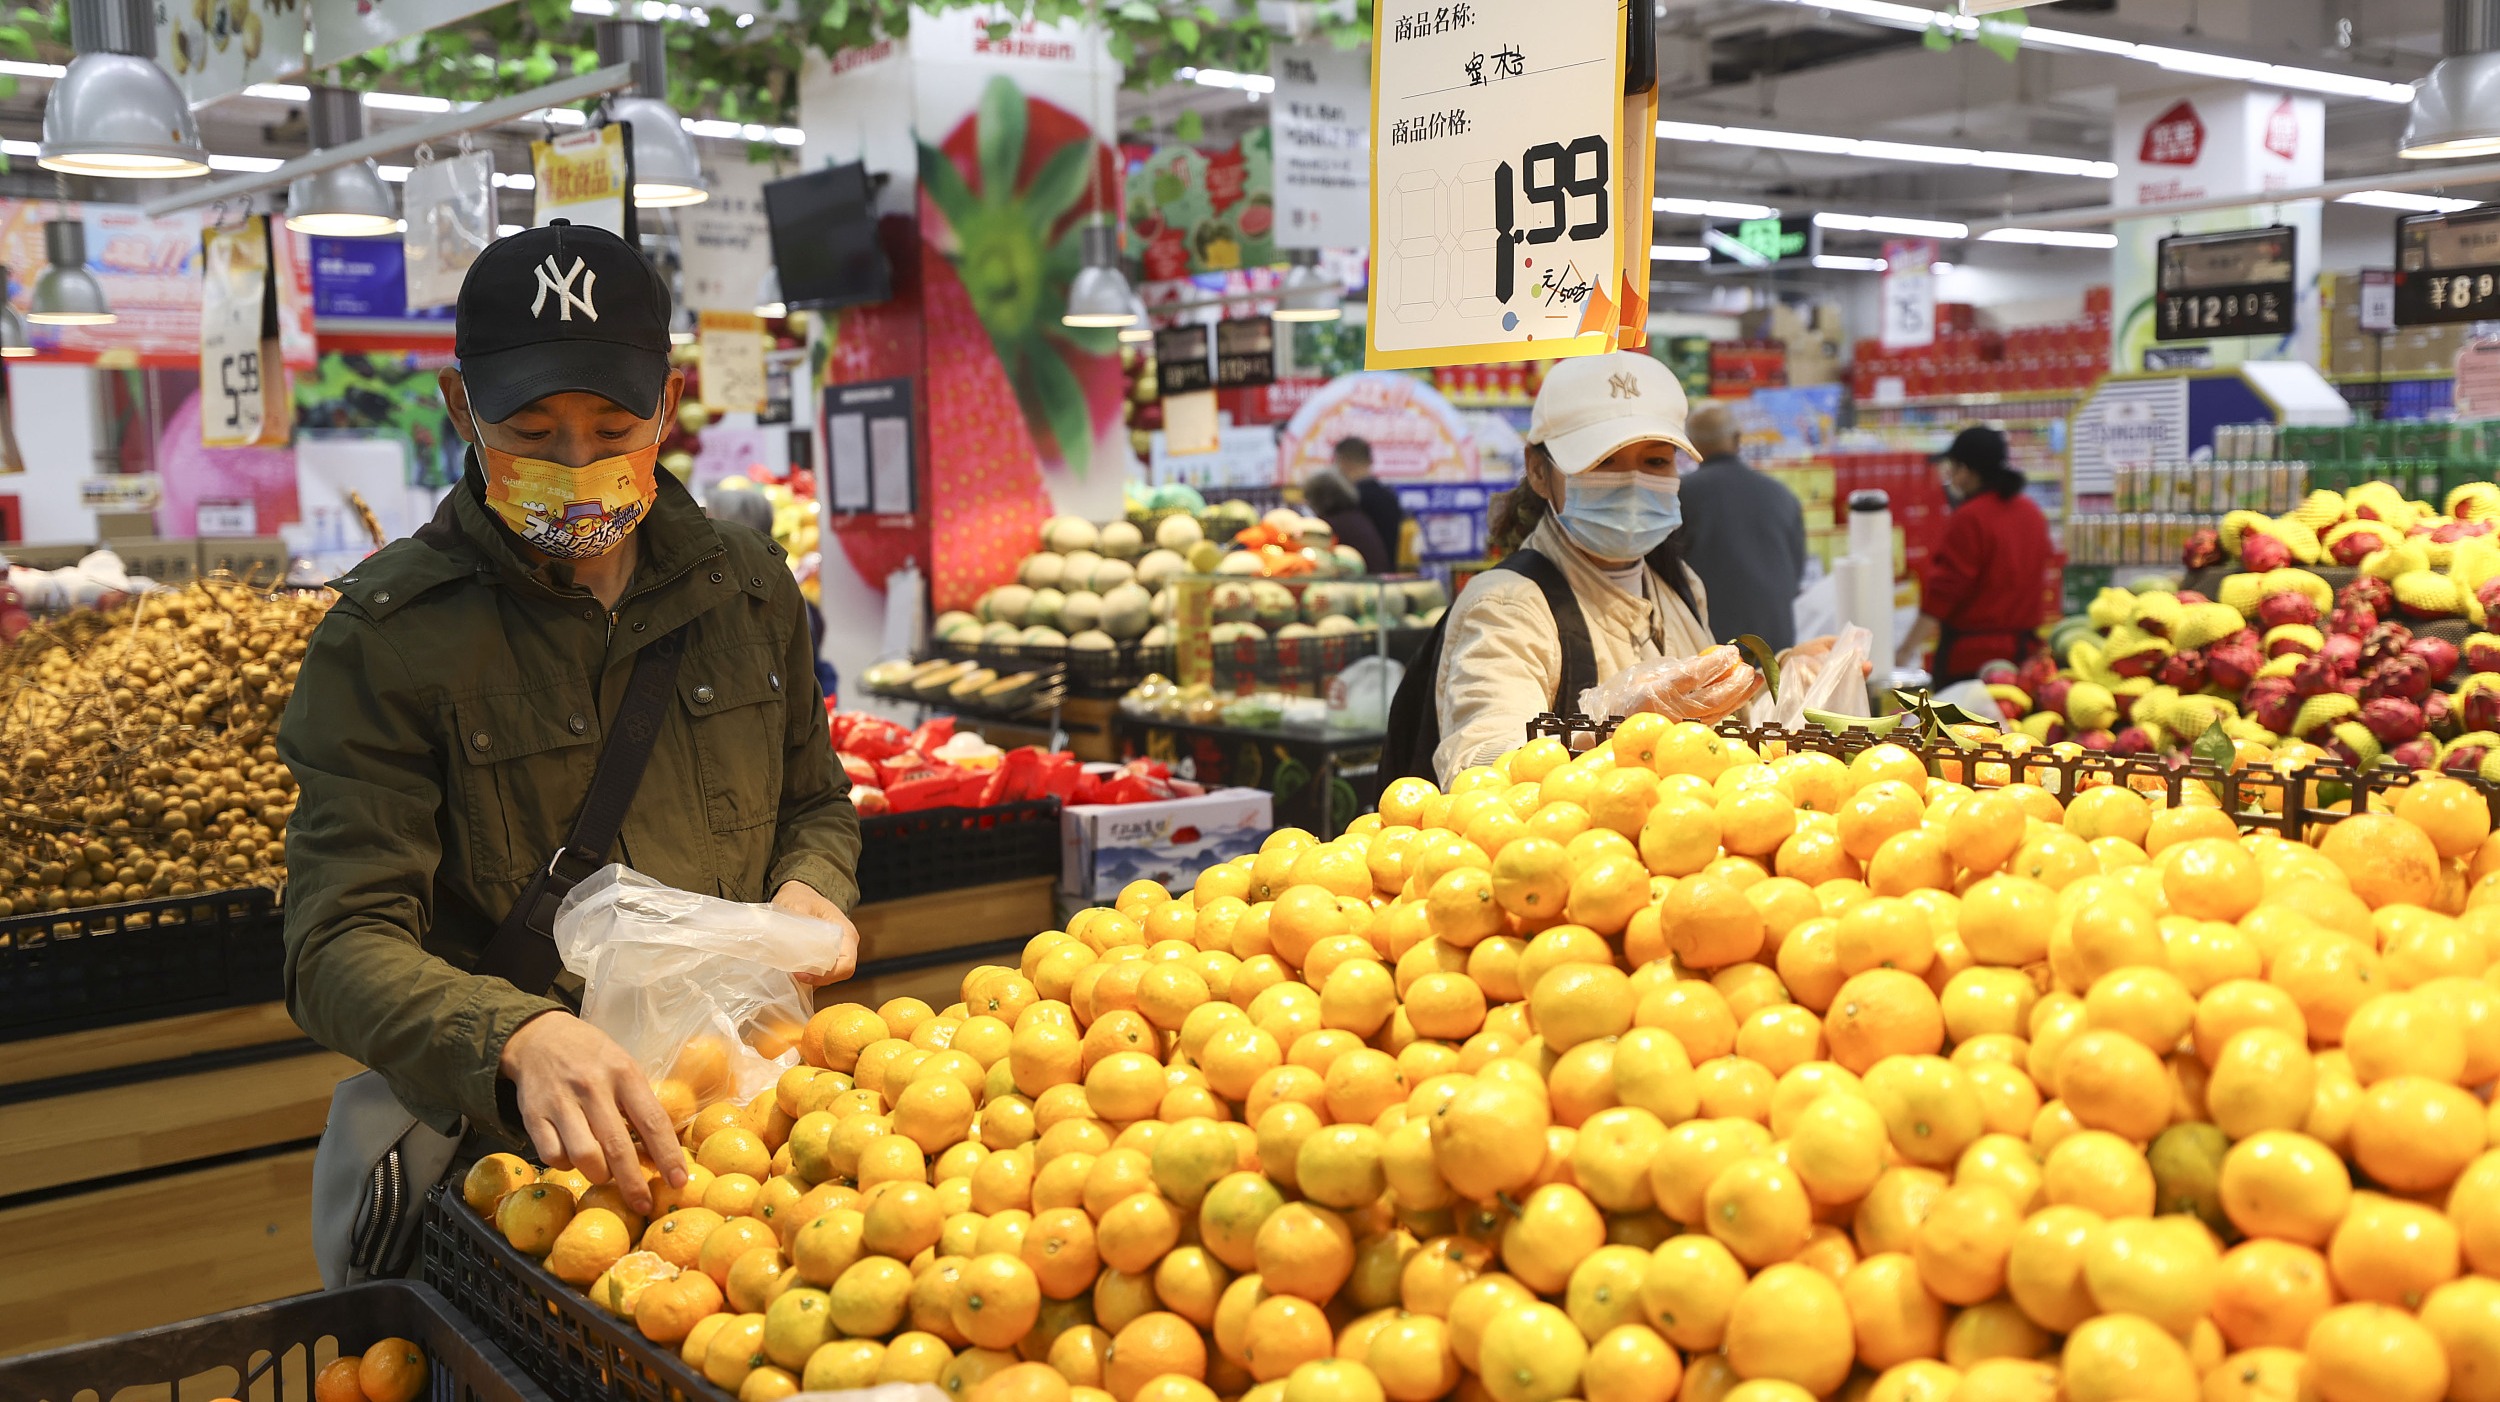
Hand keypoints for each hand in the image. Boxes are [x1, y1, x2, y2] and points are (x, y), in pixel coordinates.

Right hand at [499, 1010, 685, 1214]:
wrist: (539, 1037)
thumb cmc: (593, 1058)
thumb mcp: (623, 1067)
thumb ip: (639, 1103)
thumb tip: (661, 1152)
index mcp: (624, 1073)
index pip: (652, 1121)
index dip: (667, 1155)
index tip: (679, 1181)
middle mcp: (592, 1086)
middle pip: (617, 1146)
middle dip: (633, 1182)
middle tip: (644, 1204)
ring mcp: (560, 1101)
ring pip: (584, 1156)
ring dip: (598, 1175)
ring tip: (604, 1173)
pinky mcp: (532, 1114)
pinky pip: (552, 1156)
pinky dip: (566, 1166)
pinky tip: (573, 1157)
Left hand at [773, 880, 860, 985]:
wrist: (800, 895)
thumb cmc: (803, 898)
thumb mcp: (799, 904)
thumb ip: (796, 920)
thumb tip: (786, 939)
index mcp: (846, 934)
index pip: (847, 965)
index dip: (827, 975)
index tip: (801, 973)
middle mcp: (844, 948)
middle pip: (836, 975)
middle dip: (814, 979)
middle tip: (790, 975)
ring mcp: (834, 955)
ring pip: (826, 977)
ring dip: (807, 979)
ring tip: (786, 973)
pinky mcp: (823, 960)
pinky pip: (817, 975)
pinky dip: (803, 977)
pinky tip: (787, 971)